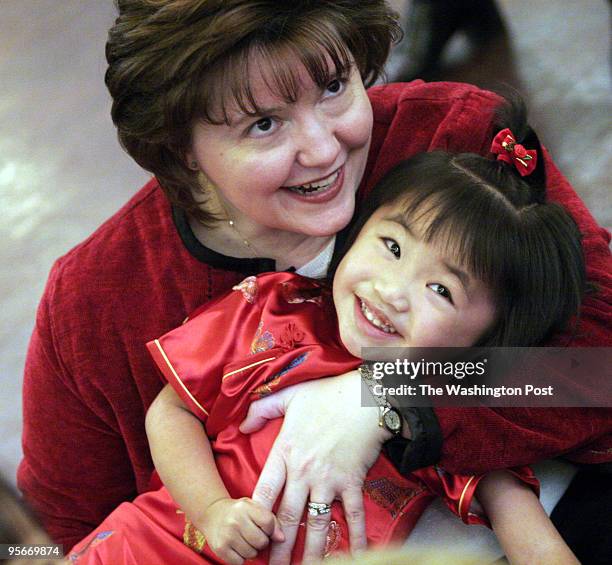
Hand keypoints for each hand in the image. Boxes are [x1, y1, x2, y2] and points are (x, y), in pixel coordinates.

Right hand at [198, 497, 283, 564]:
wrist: (212, 514)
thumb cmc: (238, 512)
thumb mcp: (253, 507)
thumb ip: (270, 520)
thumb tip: (281, 539)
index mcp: (246, 507)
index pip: (268, 522)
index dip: (270, 530)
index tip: (265, 529)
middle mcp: (235, 521)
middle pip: (262, 541)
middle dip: (261, 542)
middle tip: (253, 536)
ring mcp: (227, 536)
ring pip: (252, 554)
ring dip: (251, 550)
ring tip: (244, 540)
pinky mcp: (220, 549)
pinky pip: (240, 562)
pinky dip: (240, 558)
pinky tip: (236, 547)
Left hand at [239, 370, 388, 563]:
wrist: (365, 396)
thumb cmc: (327, 394)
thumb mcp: (289, 395)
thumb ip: (262, 409)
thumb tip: (242, 426)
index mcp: (286, 452)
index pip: (265, 491)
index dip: (255, 516)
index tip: (249, 535)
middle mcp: (304, 471)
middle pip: (287, 516)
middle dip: (278, 547)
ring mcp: (329, 479)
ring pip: (316, 523)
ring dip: (311, 552)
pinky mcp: (353, 482)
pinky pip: (354, 515)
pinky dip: (356, 537)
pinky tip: (357, 555)